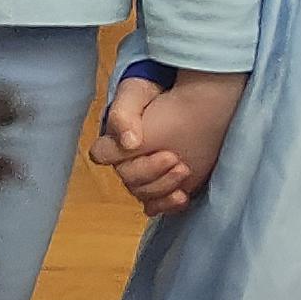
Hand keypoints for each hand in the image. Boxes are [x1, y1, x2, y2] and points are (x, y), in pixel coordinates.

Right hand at [90, 69, 244, 216]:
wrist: (198, 101)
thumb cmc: (160, 93)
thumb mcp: (136, 93)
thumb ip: (124, 114)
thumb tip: (128, 143)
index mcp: (115, 140)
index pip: (102, 156)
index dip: (119, 155)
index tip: (141, 145)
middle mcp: (128, 160)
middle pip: (129, 180)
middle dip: (152, 172)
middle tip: (175, 157)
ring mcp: (148, 175)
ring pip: (144, 195)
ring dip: (164, 187)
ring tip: (185, 169)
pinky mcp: (167, 185)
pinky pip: (158, 205)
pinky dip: (169, 205)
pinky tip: (183, 196)